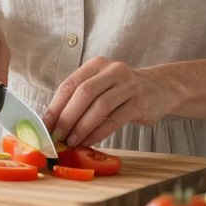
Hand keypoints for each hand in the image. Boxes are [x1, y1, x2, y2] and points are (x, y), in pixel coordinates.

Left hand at [42, 57, 174, 147]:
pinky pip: (115, 119)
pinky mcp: (140, 102)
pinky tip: (89, 141)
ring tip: (71, 141)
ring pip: (99, 107)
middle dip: (67, 117)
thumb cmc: (122, 90)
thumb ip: (80, 98)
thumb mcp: (102, 85)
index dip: (55, 106)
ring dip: (82, 127)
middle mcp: (112, 70)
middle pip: (83, 93)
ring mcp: (128, 85)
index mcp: (96, 64)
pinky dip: (99, 132)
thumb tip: (54, 122)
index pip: (70, 84)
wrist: (160, 88)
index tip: (44, 125)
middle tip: (56, 136)